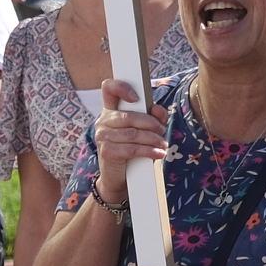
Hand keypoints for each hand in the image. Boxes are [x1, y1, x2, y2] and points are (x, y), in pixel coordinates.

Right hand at [91, 80, 164, 207]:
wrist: (120, 177)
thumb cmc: (133, 150)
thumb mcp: (145, 130)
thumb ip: (153, 116)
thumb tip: (158, 109)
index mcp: (111, 110)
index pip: (109, 88)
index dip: (122, 88)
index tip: (137, 98)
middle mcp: (103, 121)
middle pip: (129, 116)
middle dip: (151, 123)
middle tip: (162, 130)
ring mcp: (102, 136)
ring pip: (133, 134)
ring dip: (153, 139)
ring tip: (163, 144)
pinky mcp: (107, 151)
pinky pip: (132, 149)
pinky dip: (149, 151)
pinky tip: (159, 153)